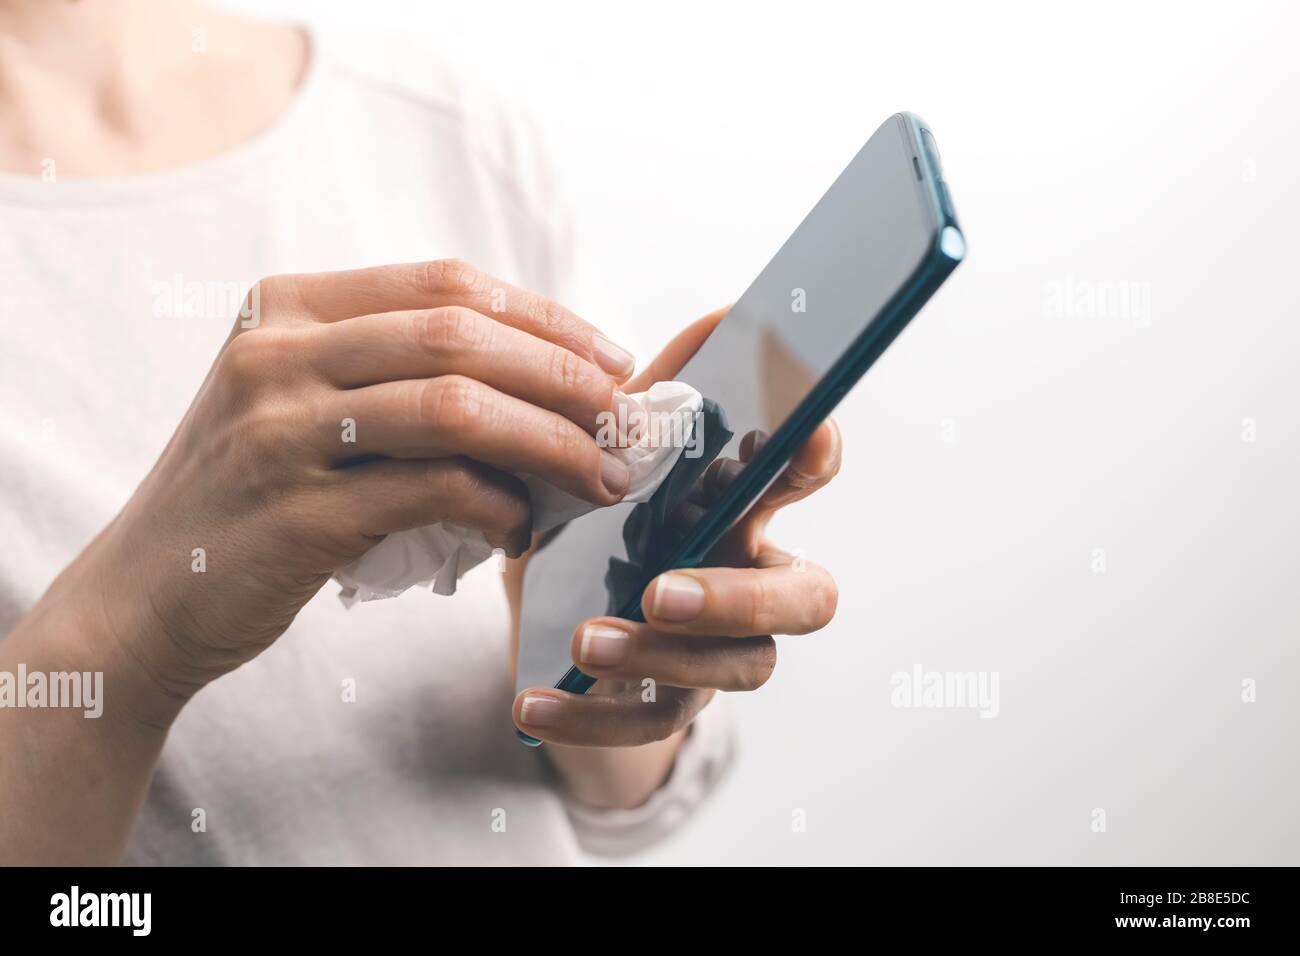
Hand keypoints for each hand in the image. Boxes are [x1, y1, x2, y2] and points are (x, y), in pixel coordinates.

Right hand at [69, 259, 639, 712]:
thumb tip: (549, 386)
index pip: (445, 284)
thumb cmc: (253, 497)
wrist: (148, 594)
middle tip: (626, 421)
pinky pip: (433, 491)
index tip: (610, 359)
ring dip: (550, 443)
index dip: (544, 318)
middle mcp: (277, 353)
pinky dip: (498, 506)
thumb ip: (397, 377)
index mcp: (287, 308)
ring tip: (601, 479)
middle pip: (461, 337)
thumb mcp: (304, 406)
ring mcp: (280, 429)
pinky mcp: (295, 512)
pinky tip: (519, 527)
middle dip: (565, 377)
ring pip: (457, 408)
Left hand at [512, 309, 840, 747]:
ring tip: (584, 642)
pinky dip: (590, 717)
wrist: (551, 612)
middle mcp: (748, 575)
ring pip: (742, 670)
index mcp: (740, 503)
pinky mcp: (665, 698)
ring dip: (664, 658)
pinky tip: (529, 703)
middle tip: (663, 590)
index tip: (798, 444)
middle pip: (807, 598)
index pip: (806, 478)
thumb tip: (729, 310)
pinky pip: (650, 722)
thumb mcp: (614, 452)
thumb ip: (664, 390)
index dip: (815, 459)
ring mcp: (716, 645)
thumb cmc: (599, 514)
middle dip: (743, 598)